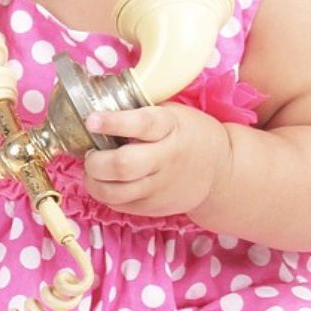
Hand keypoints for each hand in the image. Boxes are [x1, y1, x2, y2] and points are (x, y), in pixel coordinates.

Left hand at [81, 104, 233, 218]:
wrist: (219, 171)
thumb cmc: (187, 134)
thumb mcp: (172, 113)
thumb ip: (140, 110)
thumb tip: (96, 103)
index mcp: (171, 127)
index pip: (142, 124)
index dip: (113, 122)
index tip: (91, 120)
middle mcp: (166, 158)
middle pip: (124, 165)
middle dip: (96, 161)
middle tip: (90, 153)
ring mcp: (160, 186)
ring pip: (115, 192)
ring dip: (93, 181)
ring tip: (93, 170)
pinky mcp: (153, 207)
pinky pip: (118, 204)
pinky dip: (104, 193)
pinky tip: (106, 182)